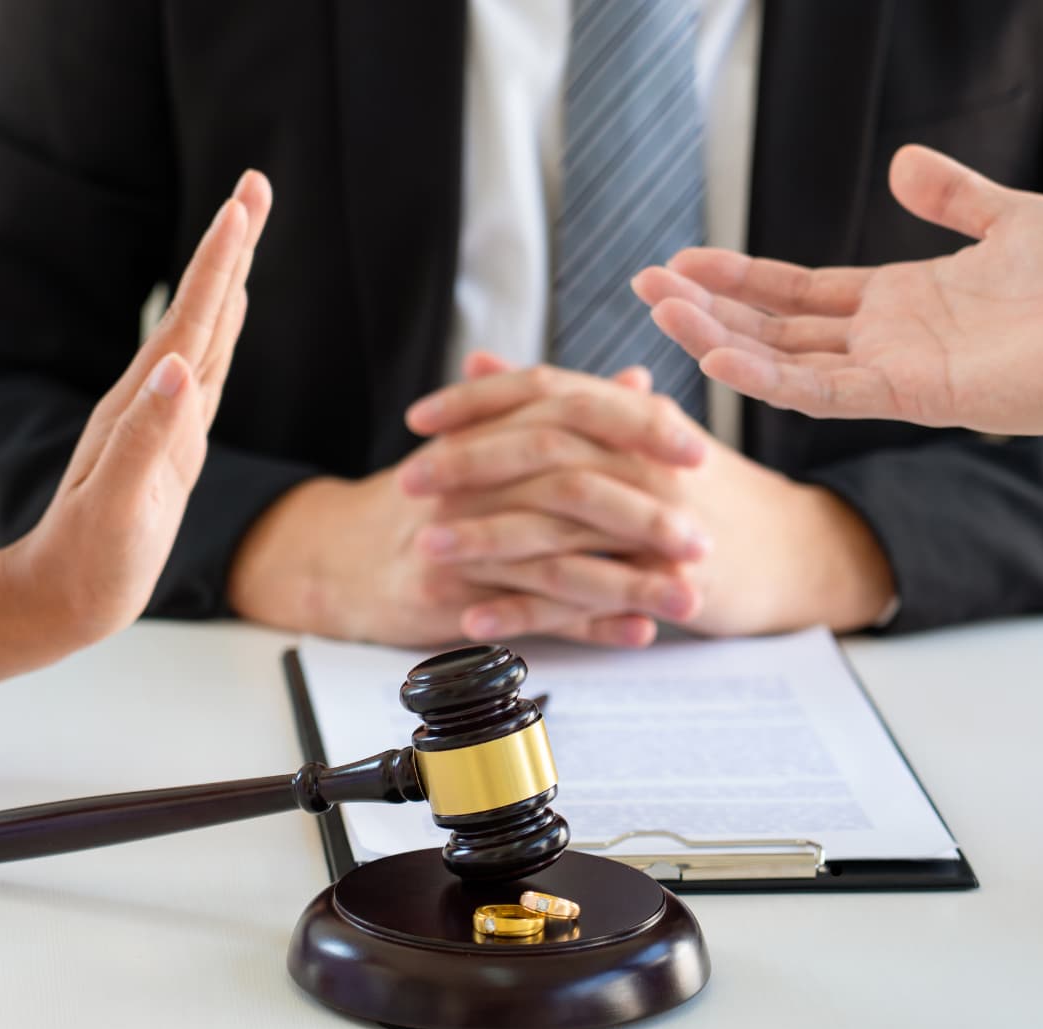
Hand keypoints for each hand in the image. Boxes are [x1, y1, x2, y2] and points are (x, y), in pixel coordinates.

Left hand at [0, 171, 272, 701]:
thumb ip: (146, 437)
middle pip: (202, 309)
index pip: (191, 319)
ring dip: (228, 279)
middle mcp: (153, 400)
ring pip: (206, 333)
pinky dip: (223, 333)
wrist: (59, 600)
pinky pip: (207, 372)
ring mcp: (164, 419)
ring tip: (246, 229)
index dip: (221, 262)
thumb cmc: (87, 563)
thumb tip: (178, 368)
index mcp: (143, 406)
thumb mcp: (118, 507)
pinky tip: (230, 316)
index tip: (244, 205)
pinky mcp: (173, 442)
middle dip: (230, 248)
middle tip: (256, 186)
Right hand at [227, 360, 703, 647]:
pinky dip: (588, 624)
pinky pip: (528, 611)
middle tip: (702, 537)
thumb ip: (567, 414)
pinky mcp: (447, 594)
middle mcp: (470, 476)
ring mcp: (456, 535)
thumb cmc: (429, 498)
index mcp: (487, 429)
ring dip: (627, 579)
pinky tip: (637, 630)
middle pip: (568, 485)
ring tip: (686, 594)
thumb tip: (640, 384)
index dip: (637, 430)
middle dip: (643, 514)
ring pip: (554, 555)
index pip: (569, 412)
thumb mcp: (491, 441)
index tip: (697, 450)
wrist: (340, 556)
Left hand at [404, 358, 895, 635]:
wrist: (795, 549)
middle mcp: (647, 459)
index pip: (549, 389)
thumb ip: (554, 399)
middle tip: (408, 483)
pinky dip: (524, 607)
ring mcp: (658, 521)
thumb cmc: (706, 489)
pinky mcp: (664, 581)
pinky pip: (582, 595)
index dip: (479, 402)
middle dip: (469, 465)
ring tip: (427, 548)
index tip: (420, 418)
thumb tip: (480, 363)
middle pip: (547, 449)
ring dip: (486, 537)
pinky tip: (475, 615)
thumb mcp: (636, 430)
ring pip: (560, 523)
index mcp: (635, 414)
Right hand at [630, 144, 1042, 439]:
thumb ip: (953, 197)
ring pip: (783, 359)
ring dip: (718, 338)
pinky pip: (825, 391)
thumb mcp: (1011, 219)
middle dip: (706, 307)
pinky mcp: (911, 396)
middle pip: (772, 326)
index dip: (736, 278)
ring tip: (660, 313)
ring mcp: (891, 372)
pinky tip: (720, 356)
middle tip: (642, 286)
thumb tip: (903, 162)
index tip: (678, 263)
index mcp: (897, 302)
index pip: (795, 293)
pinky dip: (771, 376)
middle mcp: (882, 342)